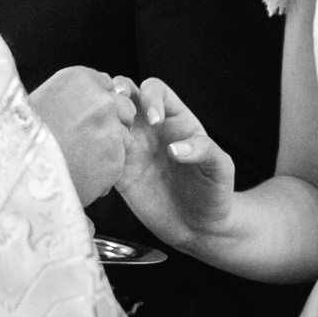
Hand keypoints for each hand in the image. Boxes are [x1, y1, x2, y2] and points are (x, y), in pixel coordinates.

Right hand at [29, 67, 137, 204]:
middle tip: (82, 140)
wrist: (16, 175)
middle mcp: (100, 99)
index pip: (106, 85)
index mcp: (78, 79)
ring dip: (109, 147)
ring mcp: (110, 129)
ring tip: (78, 158)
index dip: (96, 104)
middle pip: (124, 108)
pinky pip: (120, 161)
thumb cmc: (21, 138)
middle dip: (112, 123)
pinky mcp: (116, 157)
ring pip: (125, 136)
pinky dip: (105, 169)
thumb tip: (105, 93)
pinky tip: (81, 172)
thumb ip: (76, 94)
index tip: (80, 117)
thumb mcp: (44, 99)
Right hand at [116, 78, 237, 250]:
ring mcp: (132, 149)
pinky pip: (101, 152)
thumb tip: (175, 148)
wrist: (199, 227)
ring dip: (102, 120)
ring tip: (108, 137)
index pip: (154, 89)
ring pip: (107, 119)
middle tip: (119, 115)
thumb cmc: (214, 191)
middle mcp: (148, 128)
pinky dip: (97, 150)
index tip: (155, 121)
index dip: (150, 97)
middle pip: (123, 94)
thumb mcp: (220, 168)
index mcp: (174, 119)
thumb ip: (204, 151)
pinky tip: (104, 160)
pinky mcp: (119, 172)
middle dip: (115, 95)